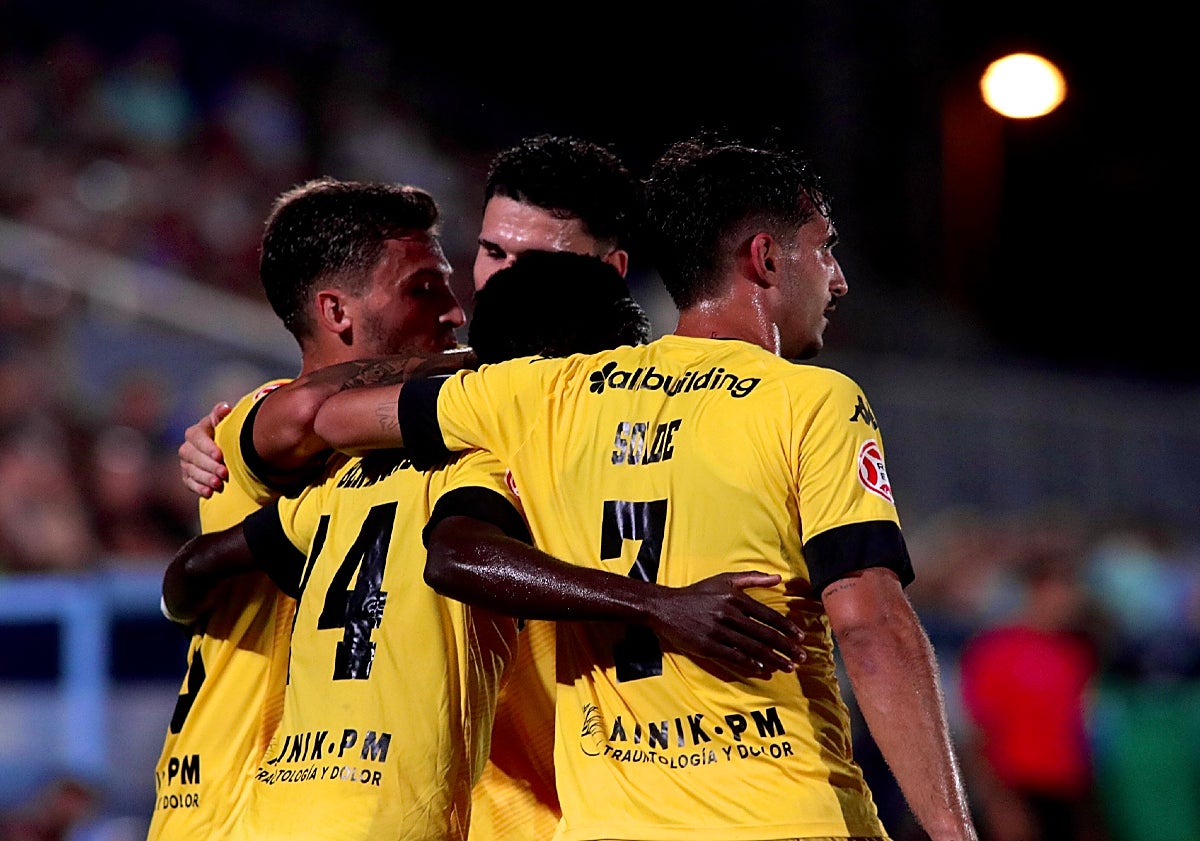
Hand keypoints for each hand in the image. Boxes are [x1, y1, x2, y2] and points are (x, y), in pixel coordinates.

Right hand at [179, 402, 230, 497]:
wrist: (228, 453)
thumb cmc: (228, 434)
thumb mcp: (226, 424)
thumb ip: (222, 416)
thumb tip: (225, 408)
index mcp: (196, 431)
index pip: (197, 437)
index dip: (208, 447)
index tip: (220, 455)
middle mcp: (188, 447)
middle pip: (193, 456)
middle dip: (209, 465)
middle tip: (224, 473)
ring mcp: (186, 463)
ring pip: (191, 471)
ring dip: (205, 478)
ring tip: (218, 484)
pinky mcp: (188, 476)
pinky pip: (189, 483)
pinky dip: (199, 488)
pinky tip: (209, 493)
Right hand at [648, 572, 804, 678]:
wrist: (665, 607)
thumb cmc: (697, 593)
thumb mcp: (723, 579)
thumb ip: (752, 578)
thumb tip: (778, 578)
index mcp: (734, 597)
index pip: (767, 615)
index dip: (786, 628)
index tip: (800, 637)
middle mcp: (728, 613)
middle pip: (763, 634)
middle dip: (785, 647)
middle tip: (801, 657)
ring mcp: (717, 631)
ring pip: (752, 647)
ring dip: (773, 659)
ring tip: (788, 666)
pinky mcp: (707, 645)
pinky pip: (734, 657)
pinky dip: (751, 664)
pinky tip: (763, 669)